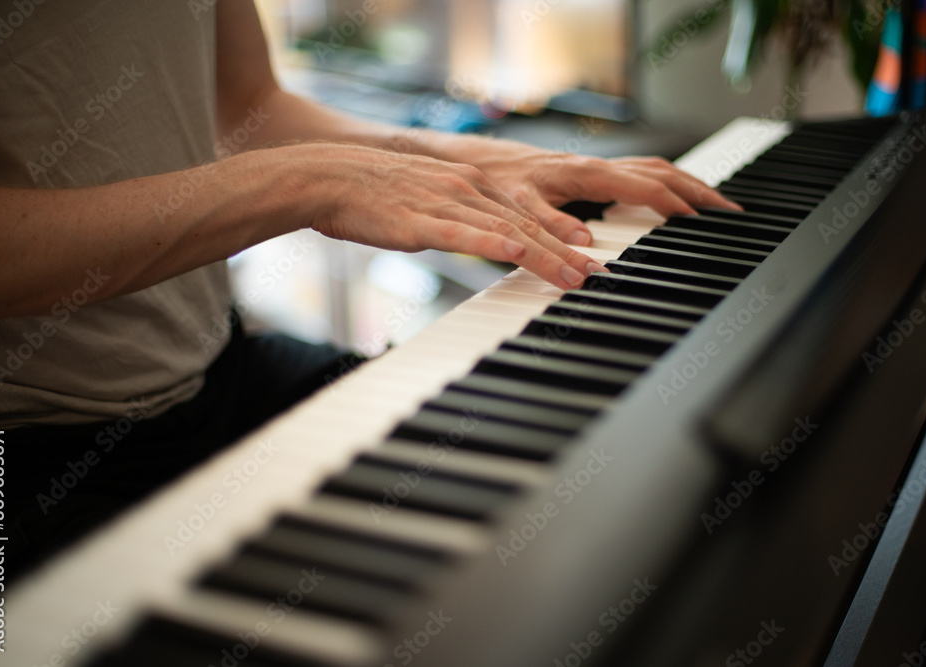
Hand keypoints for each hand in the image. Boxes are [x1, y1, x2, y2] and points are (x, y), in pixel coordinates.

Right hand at [299, 144, 605, 288]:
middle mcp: (467, 188)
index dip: (558, 238)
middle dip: (567, 251)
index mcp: (470, 182)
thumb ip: (456, 217)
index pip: (524, 215)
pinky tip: (522, 255)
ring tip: (576, 276)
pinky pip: (468, 235)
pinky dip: (498, 245)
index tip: (584, 256)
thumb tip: (475, 238)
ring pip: (508, 231)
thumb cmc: (371, 194)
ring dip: (546, 256)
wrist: (329, 177)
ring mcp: (447, 203)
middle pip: (527, 224)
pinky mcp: (423, 221)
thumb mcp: (427, 199)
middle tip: (596, 272)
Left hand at [438, 137, 740, 245]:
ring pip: (653, 170)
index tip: (704, 220)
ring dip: (687, 185)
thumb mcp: (518, 208)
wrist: (474, 162)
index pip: (645, 185)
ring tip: (716, 206)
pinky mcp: (589, 174)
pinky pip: (639, 175)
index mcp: (584, 174)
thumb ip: (551, 226)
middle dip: (699, 191)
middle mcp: (594, 167)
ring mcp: (595, 168)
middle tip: (730, 212)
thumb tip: (587, 246)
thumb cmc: (494, 181)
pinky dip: (666, 185)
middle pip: (661, 173)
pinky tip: (673, 200)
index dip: (677, 203)